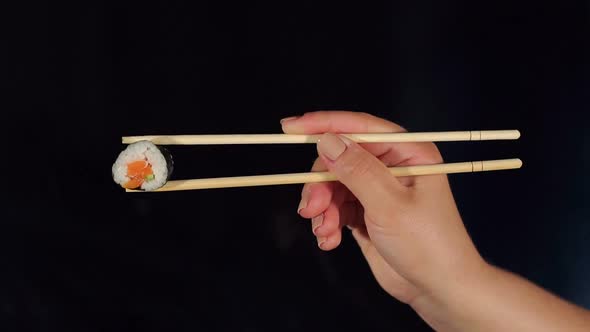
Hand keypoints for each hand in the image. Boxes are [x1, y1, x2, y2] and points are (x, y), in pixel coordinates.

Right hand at [281, 111, 485, 304]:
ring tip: (325, 231)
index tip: (289, 127)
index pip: (359, 127)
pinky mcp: (366, 212)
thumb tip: (328, 140)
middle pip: (339, 159)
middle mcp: (391, 167)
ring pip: (332, 185)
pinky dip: (327, 222)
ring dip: (323, 208)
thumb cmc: (429, 246)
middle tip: (312, 208)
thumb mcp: (390, 205)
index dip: (323, 125)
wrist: (437, 290)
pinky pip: (335, 207)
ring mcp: (377, 190)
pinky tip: (329, 239)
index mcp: (407, 153)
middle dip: (320, 184)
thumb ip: (357, 170)